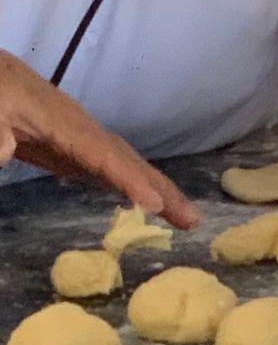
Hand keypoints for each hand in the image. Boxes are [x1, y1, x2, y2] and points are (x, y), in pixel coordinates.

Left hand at [0, 51, 197, 226]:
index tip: (154, 206)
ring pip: (125, 164)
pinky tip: (139, 205)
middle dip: (162, 189)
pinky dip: (131, 185)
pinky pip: (109, 168)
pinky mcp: (71, 148)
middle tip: (193, 221)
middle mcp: (83, 131)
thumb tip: (3, 153)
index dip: (129, 180)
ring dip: (155, 189)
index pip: (104, 155)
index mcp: (66, 124)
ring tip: (182, 218)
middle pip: (129, 160)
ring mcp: (80, 139)